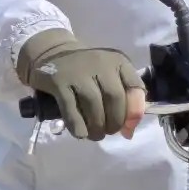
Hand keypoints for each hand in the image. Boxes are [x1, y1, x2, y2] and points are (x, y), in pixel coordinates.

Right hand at [16, 29, 145, 141]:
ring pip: (93, 105)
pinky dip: (78, 126)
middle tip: (109, 132)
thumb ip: (124, 101)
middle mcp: (100, 62)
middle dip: (114, 122)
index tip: (128, 128)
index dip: (135, 111)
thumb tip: (129, 132)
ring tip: (96, 135)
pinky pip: (71, 109)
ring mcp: (78, 71)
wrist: (53, 55)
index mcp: (117, 61)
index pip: (135, 87)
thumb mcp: (110, 77)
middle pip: (114, 98)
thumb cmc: (88, 71)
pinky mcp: (58, 81)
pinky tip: (81, 133)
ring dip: (97, 127)